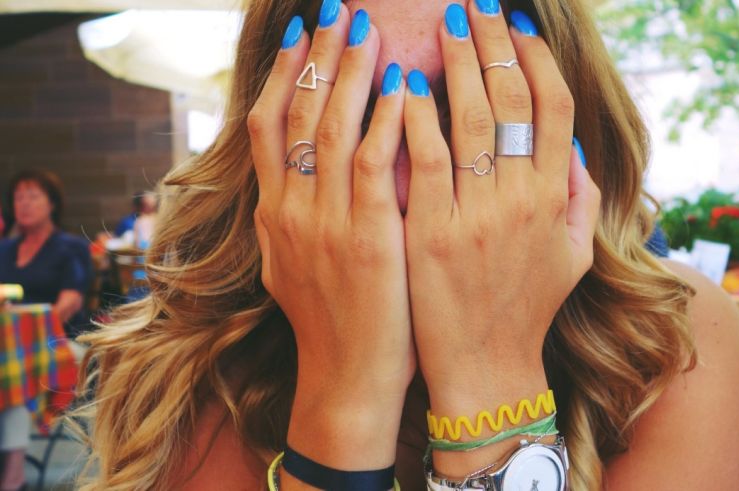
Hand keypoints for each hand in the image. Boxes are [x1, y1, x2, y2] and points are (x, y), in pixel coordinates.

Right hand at [248, 5, 412, 469]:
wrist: (346, 380)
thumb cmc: (334, 323)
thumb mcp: (295, 264)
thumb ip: (296, 216)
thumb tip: (301, 179)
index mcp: (274, 214)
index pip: (268, 125)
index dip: (285, 75)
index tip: (303, 35)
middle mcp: (289, 210)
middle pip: (297, 114)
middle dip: (318, 57)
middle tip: (337, 11)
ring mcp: (323, 224)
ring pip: (329, 128)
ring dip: (349, 74)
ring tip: (367, 29)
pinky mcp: (365, 240)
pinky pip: (369, 167)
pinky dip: (382, 123)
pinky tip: (400, 88)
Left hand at [403, 2, 599, 475]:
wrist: (485, 367)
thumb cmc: (526, 310)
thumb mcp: (571, 256)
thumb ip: (577, 196)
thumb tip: (568, 143)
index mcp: (554, 199)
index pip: (552, 107)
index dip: (535, 60)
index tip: (515, 28)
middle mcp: (520, 199)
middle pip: (509, 100)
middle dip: (492, 45)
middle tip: (474, 8)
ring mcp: (475, 215)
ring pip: (467, 119)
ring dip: (456, 64)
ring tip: (443, 27)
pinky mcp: (430, 233)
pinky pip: (421, 159)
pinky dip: (413, 116)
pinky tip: (402, 83)